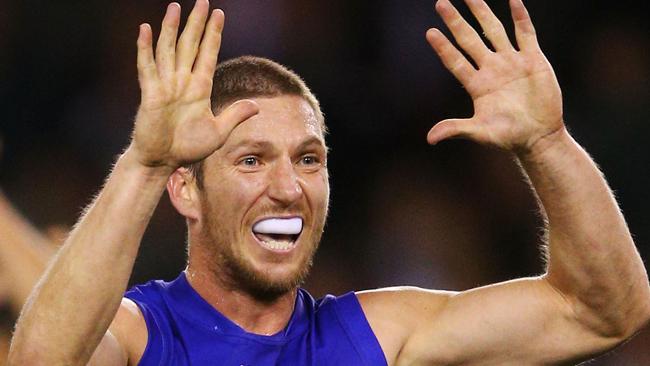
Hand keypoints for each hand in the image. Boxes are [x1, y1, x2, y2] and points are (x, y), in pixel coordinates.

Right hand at [130, 0, 258, 168]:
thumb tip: (256, 105)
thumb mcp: (218, 132)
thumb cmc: (187, 147)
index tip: (219, 14)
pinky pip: (147, 67)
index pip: (208, 54)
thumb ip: (234, 115)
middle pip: (190, 45)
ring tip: (175, 7)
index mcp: (199, 88)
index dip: (213, 35)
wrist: (163, 161)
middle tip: (202, 1)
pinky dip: (145, 48)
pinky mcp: (150, 94)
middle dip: (196, 24)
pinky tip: (146, 30)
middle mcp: (182, 82)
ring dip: (171, 28)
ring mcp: (165, 86)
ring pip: (168, 50)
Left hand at [426, 0, 562, 153]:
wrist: (540, 137)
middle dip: (455, 21)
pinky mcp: (533, 60)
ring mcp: (512, 62)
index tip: (429, 32)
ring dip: (482, 13)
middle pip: (469, 39)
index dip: (443, 48)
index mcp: (478, 85)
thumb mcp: (480, 133)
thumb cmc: (509, 137)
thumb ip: (456, 129)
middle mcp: (492, 69)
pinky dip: (520, 16)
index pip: (455, 61)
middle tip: (440, 3)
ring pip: (494, 31)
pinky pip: (526, 33)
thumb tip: (429, 139)